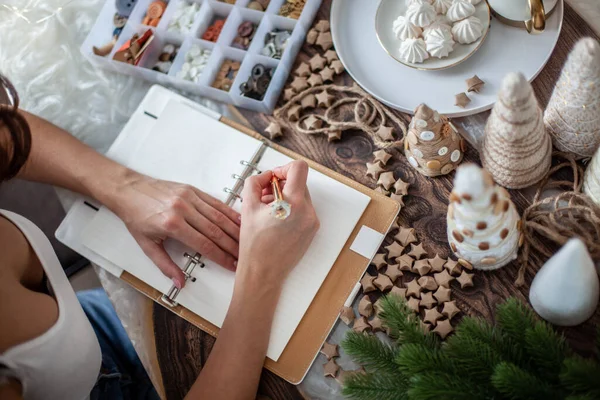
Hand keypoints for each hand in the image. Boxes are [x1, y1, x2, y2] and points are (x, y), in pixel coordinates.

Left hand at [107, 172, 240, 287]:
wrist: (128, 190)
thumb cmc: (136, 217)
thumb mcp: (146, 245)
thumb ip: (165, 265)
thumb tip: (180, 283)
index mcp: (172, 225)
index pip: (204, 244)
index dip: (221, 256)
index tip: (232, 265)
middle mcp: (183, 210)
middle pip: (215, 230)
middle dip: (231, 245)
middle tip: (243, 256)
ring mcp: (189, 197)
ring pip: (218, 216)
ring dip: (234, 229)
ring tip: (246, 241)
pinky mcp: (192, 190)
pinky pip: (215, 202)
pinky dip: (229, 212)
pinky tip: (239, 220)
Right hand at [237, 161, 319, 288]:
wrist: (263, 273)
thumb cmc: (254, 245)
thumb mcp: (247, 206)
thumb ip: (255, 182)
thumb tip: (266, 176)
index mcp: (294, 203)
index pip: (299, 168)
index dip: (283, 168)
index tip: (273, 177)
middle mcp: (308, 211)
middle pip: (299, 182)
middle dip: (281, 184)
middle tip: (264, 196)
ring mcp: (312, 222)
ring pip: (301, 196)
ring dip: (285, 197)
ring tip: (268, 211)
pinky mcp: (311, 230)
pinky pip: (303, 210)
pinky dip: (291, 209)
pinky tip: (275, 220)